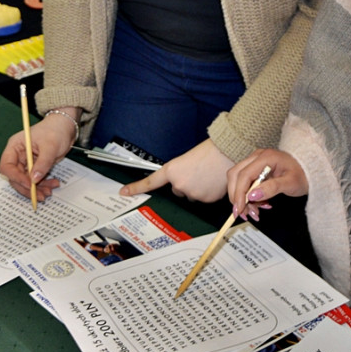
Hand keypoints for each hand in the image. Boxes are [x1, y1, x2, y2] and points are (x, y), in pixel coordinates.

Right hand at [0, 111, 74, 200]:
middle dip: (27, 187)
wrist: (66, 127)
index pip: (7, 166)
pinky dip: (43, 184)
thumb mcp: (50, 146)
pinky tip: (52, 185)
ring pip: (26, 181)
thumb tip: (34, 179)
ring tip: (48, 192)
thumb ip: (42, 163)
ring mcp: (26, 162)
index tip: (29, 184)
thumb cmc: (55, 130)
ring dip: (36, 188)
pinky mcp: (35, 166)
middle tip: (39, 195)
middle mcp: (18, 155)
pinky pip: (35, 179)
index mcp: (15, 146)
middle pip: (15, 177)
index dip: (16, 177)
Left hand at [119, 139, 233, 201]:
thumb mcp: (188, 159)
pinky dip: (208, 193)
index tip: (123, 193)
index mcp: (172, 170)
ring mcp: (192, 194)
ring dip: (197, 189)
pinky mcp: (205, 200)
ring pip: (191, 196)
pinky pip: (203, 199)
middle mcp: (178, 184)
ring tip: (208, 175)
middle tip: (197, 172)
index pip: (150, 181)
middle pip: (177, 190)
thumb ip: (180, 172)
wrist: (226, 153)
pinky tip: (214, 182)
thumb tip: (183, 183)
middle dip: (185, 184)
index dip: (136, 188)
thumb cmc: (209, 151)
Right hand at [227, 149, 308, 220]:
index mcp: (265, 157)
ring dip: (243, 199)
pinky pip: (245, 183)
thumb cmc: (303, 175)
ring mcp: (255, 162)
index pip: (244, 175)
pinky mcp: (255, 169)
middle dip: (237, 196)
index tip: (239, 210)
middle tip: (244, 214)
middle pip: (235, 175)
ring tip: (256, 212)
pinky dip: (249, 197)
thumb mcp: (290, 183)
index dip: (239, 194)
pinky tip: (261, 204)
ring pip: (238, 180)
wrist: (310, 170)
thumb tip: (251, 196)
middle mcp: (257, 157)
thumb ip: (272, 188)